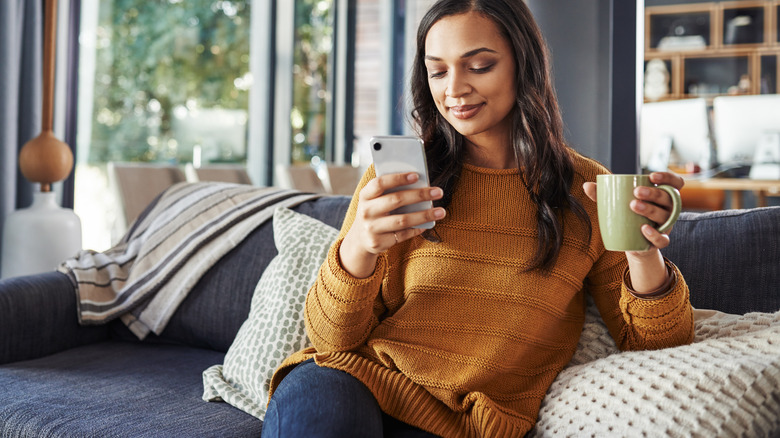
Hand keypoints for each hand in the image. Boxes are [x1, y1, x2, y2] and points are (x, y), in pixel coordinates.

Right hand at [339, 172, 445, 277]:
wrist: (360, 239)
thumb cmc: (375, 212)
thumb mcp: (375, 200)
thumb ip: (390, 190)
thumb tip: (419, 182)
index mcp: (365, 195)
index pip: (380, 183)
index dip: (398, 178)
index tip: (416, 175)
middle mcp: (366, 211)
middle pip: (396, 200)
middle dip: (419, 195)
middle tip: (438, 192)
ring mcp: (371, 229)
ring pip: (403, 220)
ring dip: (424, 215)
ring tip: (441, 211)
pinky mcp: (378, 243)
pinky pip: (403, 235)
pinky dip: (417, 229)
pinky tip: (427, 225)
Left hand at [583, 171, 682, 292]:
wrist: (630, 242)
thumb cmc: (627, 217)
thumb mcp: (617, 204)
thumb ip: (603, 194)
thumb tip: (586, 185)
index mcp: (661, 196)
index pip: (674, 183)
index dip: (667, 178)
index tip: (651, 176)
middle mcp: (668, 209)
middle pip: (668, 198)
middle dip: (653, 194)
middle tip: (635, 192)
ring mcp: (666, 226)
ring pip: (665, 216)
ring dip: (650, 210)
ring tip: (633, 206)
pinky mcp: (661, 241)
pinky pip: (664, 239)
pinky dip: (655, 234)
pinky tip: (643, 229)